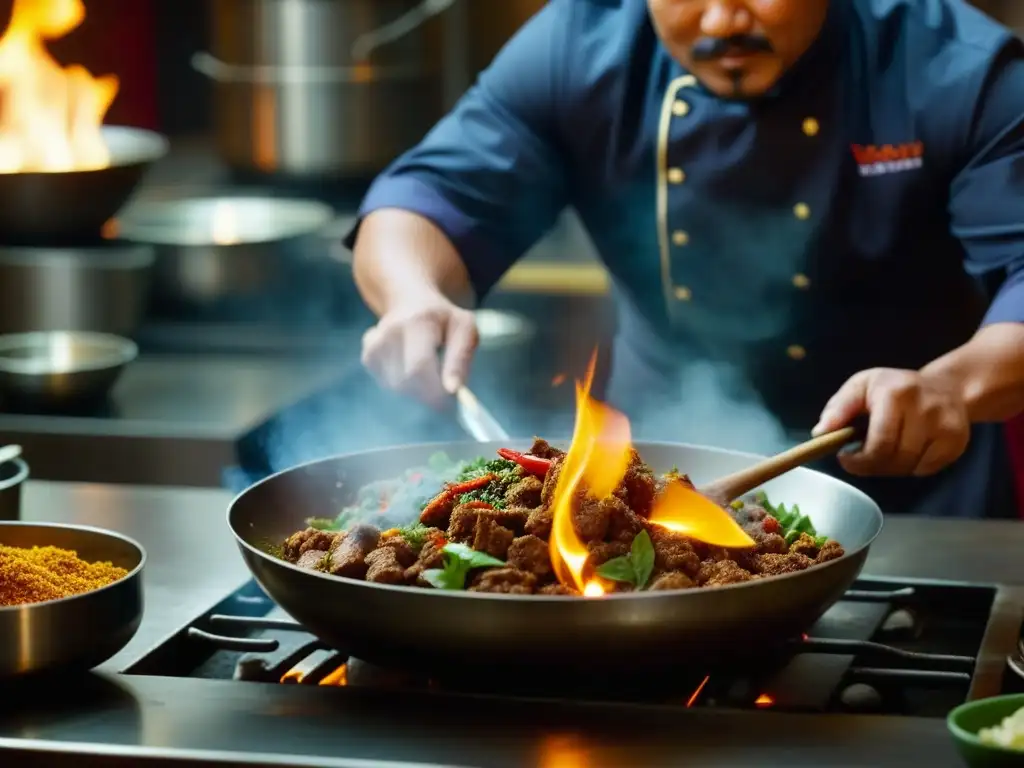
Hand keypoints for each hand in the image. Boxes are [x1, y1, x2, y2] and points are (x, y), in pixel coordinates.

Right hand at [361, 296, 477, 407]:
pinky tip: (410, 366)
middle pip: (406, 381)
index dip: (434, 391)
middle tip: (445, 392)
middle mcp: (390, 331)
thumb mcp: (465, 329)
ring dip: (417, 389)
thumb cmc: (444, 319)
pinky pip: (388, 385)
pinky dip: (403, 385)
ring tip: (429, 368)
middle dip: (428, 394)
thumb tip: (453, 389)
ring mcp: (374, 344)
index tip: (451, 401)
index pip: (419, 366)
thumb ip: (461, 358)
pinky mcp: (368, 356)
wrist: (411, 301)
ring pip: (397, 387)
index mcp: (417, 321)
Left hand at [812, 368, 969, 476]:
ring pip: (910, 467)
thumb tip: (820, 433)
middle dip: (872, 465)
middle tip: (862, 458)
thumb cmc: (893, 387)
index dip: (859, 459)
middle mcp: (926, 408)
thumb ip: (839, 408)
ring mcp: (947, 426)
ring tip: (883, 452)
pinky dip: (911, 468)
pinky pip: (927, 470)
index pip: (879, 443)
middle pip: (894, 458)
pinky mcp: (958, 441)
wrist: (947, 386)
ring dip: (890, 468)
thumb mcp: (861, 386)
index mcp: (896, 393)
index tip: (846, 457)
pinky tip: (907, 451)